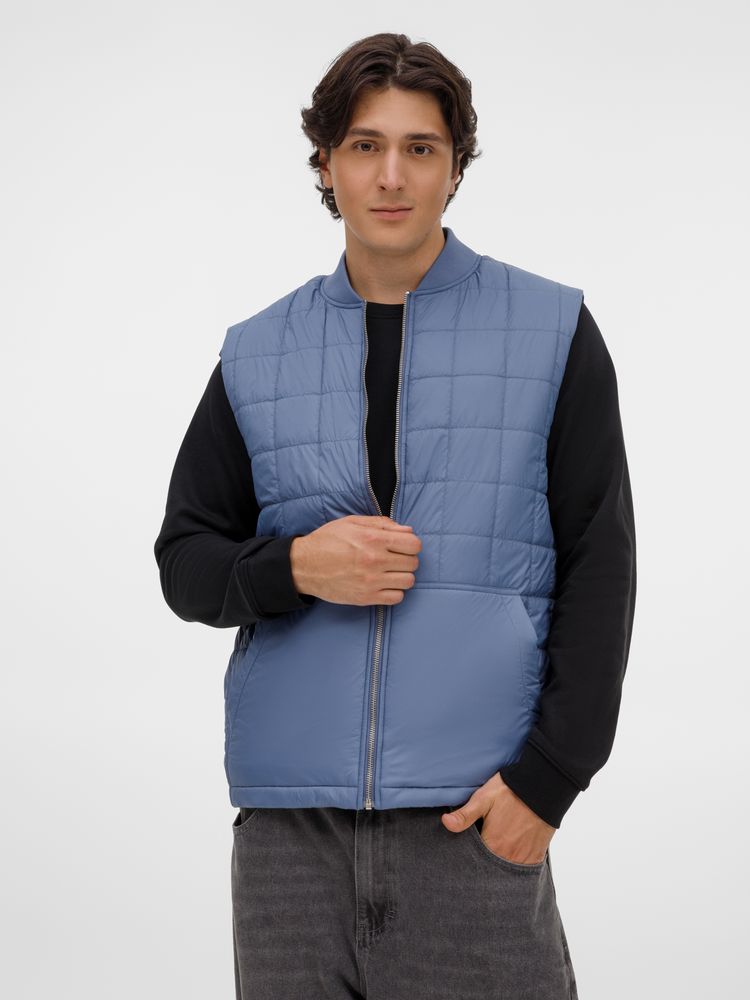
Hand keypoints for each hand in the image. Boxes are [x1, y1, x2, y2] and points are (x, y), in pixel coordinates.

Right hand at [290, 515, 421, 605]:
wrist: (303, 566)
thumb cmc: (327, 541)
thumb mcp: (352, 522)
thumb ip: (381, 524)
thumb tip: (408, 530)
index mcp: (373, 538)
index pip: (414, 544)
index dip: (411, 544)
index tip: (402, 545)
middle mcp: (375, 560)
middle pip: (413, 563)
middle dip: (407, 559)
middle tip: (394, 558)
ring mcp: (371, 581)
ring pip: (408, 581)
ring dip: (402, 576)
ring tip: (390, 572)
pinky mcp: (366, 597)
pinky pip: (396, 598)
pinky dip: (394, 591)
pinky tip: (384, 584)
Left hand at [441, 771, 555, 864]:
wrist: (542, 786)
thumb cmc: (510, 790)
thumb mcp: (483, 798)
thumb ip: (465, 815)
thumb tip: (445, 822)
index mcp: (492, 844)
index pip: (475, 861)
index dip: (469, 858)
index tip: (464, 858)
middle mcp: (508, 856)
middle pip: (491, 869)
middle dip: (483, 866)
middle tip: (478, 860)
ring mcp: (523, 857)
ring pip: (506, 872)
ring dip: (498, 868)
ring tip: (492, 860)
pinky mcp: (536, 855)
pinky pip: (523, 870)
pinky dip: (515, 867)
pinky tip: (509, 861)